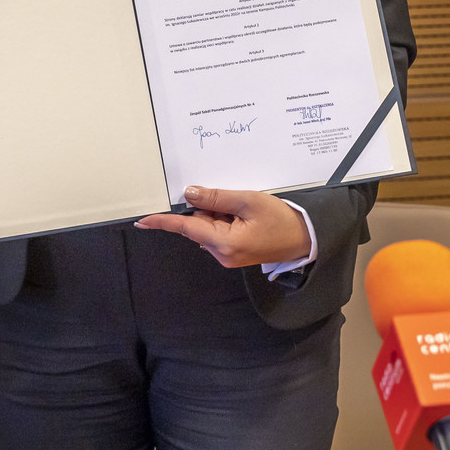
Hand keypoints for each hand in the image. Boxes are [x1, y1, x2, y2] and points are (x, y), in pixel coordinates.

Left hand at [135, 185, 311, 267]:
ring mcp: (227, 255)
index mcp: (224, 243)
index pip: (185, 228)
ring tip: (244, 208)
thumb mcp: (248, 201)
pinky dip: (224, 218)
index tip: (142, 220)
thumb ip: (216, 197)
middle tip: (233, 199)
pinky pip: (218, 231)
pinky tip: (243, 214)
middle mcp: (222, 254)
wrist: (307, 238)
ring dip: (218, 213)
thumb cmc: (282, 220)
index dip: (162, 221)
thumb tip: (189, 194)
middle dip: (207, 208)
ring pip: (208, 226)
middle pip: (198, 224)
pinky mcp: (233, 252)